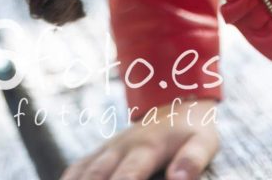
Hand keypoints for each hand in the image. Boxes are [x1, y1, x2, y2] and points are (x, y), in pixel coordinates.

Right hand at [60, 99, 218, 179]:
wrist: (174, 101)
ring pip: (84, 171)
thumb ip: (192, 160)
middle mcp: (122, 147)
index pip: (130, 173)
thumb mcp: (203, 142)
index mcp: (147, 147)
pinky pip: (78, 166)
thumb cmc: (192, 130)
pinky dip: (68, 178)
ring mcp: (109, 149)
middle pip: (99, 175)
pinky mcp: (101, 152)